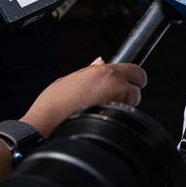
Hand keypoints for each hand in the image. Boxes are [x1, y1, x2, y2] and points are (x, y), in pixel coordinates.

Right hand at [20, 58, 146, 136]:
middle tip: (110, 97)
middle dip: (129, 92)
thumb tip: (101, 62)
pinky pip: (124, 117)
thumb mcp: (71, 78)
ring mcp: (118, 103)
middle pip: (137, 89)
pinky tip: (99, 117)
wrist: (47, 124)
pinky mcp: (116, 120)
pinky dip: (116, 118)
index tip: (127, 81)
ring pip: (132, 104)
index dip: (131, 78)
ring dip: (122, 105)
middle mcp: (115, 85)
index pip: (136, 71)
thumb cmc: (54, 103)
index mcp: (105, 72)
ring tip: (99, 108)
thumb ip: (91, 70)